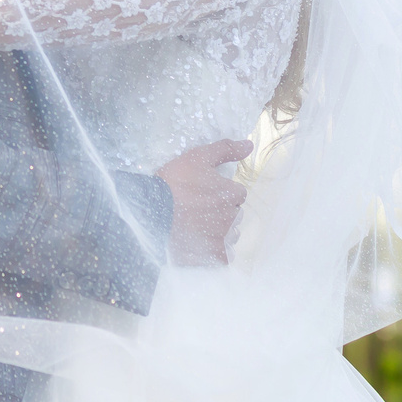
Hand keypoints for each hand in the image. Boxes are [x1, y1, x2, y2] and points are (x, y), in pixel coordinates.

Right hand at [156, 137, 251, 265]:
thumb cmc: (174, 182)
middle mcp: (231, 215)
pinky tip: (203, 246)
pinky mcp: (213, 254)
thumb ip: (225, 149)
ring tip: (198, 226)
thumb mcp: (197, 157)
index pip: (238, 192)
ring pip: (231, 234)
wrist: (151, 211)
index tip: (206, 191)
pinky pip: (225, 256)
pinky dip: (218, 253)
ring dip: (221, 230)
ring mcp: (222, 236)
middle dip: (223, 210)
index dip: (223, 191)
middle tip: (200, 208)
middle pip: (235, 213)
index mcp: (231, 193)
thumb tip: (249, 144)